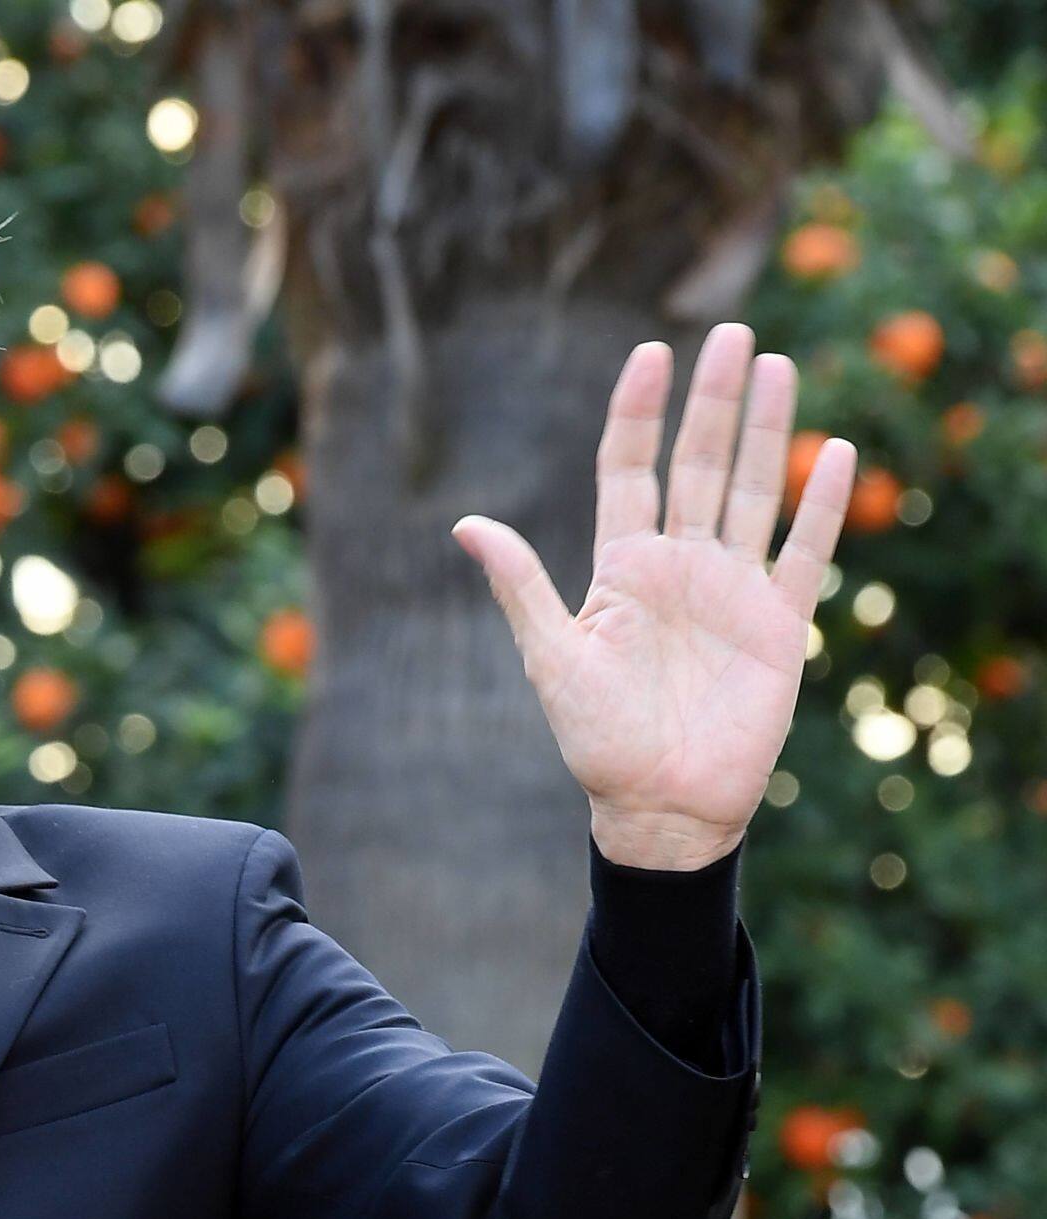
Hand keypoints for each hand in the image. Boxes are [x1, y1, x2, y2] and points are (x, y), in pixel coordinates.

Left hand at [451, 322, 857, 870]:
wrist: (657, 805)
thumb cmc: (596, 739)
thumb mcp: (551, 655)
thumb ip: (520, 585)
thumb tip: (466, 523)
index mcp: (622, 566)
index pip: (630, 468)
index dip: (638, 412)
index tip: (649, 353)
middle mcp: (680, 565)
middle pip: (699, 463)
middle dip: (711, 400)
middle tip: (730, 332)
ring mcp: (732, 590)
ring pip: (754, 491)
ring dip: (766, 431)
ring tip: (776, 366)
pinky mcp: (778, 625)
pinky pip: (804, 553)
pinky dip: (821, 506)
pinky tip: (835, 453)